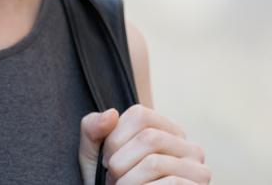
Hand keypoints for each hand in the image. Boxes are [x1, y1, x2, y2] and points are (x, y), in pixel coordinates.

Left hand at [79, 104, 210, 184]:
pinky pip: (170, 183)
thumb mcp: (95, 154)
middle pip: (149, 138)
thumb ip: (93, 128)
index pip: (140, 115)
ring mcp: (198, 171)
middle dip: (119, 162)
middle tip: (113, 179)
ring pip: (155, 163)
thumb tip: (111, 114)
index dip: (115, 137)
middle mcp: (189, 148)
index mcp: (167, 131)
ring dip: (128, 181)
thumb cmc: (112, 181)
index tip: (105, 159)